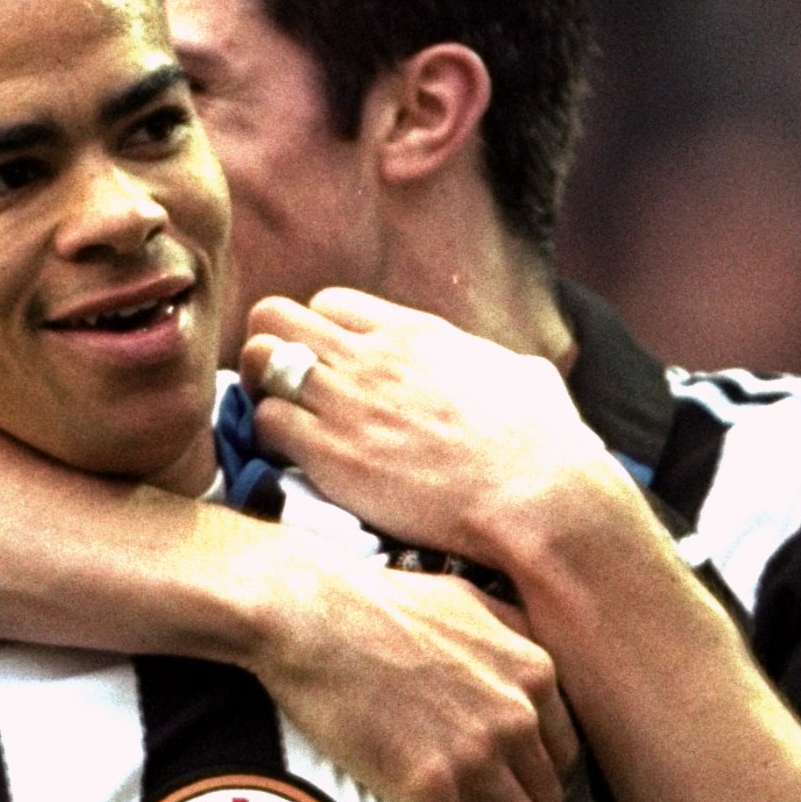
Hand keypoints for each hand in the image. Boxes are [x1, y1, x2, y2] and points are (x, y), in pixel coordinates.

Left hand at [241, 288, 615, 572]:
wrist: (535, 498)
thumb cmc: (545, 446)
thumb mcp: (528, 378)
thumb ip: (496, 364)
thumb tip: (511, 371)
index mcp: (414, 332)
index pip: (329, 303)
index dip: (320, 334)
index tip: (329, 368)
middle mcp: (370, 355)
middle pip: (274, 315)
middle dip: (270, 348)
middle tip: (284, 390)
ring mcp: (345, 400)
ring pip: (255, 360)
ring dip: (258, 390)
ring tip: (281, 422)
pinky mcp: (330, 451)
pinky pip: (265, 421)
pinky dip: (266, 438)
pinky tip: (290, 459)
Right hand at [251, 555, 579, 801]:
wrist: (310, 615)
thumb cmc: (371, 600)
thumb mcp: (461, 597)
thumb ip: (504, 627)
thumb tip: (516, 644)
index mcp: (532, 672)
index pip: (564, 749)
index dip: (556, 788)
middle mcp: (518, 717)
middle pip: (549, 798)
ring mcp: (477, 757)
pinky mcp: (431, 790)